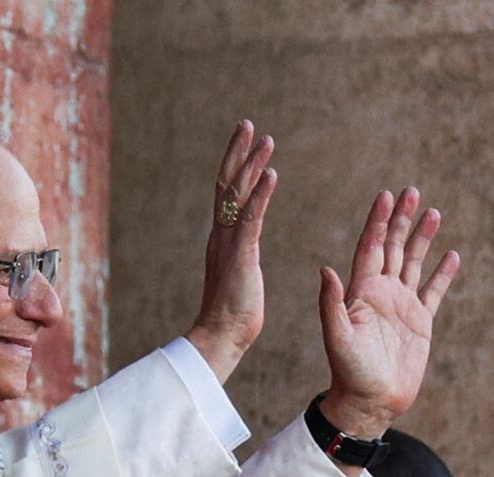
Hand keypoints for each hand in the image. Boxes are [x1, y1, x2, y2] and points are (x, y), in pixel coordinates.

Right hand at [186, 120, 277, 383]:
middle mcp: (221, 234)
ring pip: (237, 195)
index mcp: (222, 239)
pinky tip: (272, 173)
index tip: (245, 143)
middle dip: (238, 152)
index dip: (235, 166)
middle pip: (227, 184)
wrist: (220, 336)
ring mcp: (229, 243)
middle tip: (248, 124)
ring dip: (252, 165)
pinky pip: (251, 218)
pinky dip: (261, 193)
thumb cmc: (232, 313)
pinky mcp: (240, 255)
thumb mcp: (237, 275)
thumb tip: (242, 250)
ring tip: (266, 139)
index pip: (226, 194)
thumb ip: (239, 256)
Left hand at [318, 187, 459, 440]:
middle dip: (401, 220)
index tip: (385, 196)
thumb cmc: (348, 371)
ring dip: (422, 238)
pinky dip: (443, 273)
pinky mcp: (420, 321)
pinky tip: (451, 254)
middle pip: (393, 247)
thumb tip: (325, 269)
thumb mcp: (336, 336)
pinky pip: (434, 291)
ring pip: (414, 263)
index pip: (370, 247)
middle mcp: (380, 292)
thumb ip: (331, 303)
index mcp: (360, 290)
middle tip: (411, 191)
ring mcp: (401, 305)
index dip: (378, 222)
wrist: (369, 400)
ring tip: (433, 212)